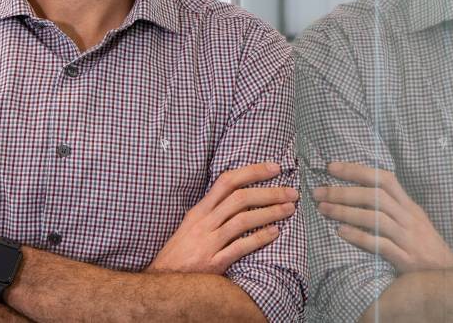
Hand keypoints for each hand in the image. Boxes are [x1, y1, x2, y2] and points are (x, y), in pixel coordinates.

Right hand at [147, 162, 296, 274]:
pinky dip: (259, 238)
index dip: (252, 171)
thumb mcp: (191, 226)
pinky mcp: (213, 263)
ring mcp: (208, 243)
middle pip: (240, 198)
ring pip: (243, 220)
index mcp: (199, 211)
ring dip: (270, 212)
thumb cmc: (180, 254)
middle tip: (291, 192)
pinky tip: (275, 233)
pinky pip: (240, 247)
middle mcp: (204, 223)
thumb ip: (212, 211)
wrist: (161, 284)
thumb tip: (240, 197)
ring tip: (289, 209)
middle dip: (269, 192)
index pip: (227, 181)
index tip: (274, 168)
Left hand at [315, 161, 452, 272]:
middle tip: (319, 191)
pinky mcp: (406, 258)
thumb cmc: (425, 246)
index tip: (332, 167)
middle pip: (376, 196)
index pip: (384, 179)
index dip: (358, 170)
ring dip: (346, 211)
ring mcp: (408, 238)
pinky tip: (341, 233)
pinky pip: (380, 244)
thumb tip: (362, 193)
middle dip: (344, 191)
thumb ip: (393, 207)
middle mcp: (409, 218)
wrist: (447, 274)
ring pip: (376, 218)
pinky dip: (359, 237)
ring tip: (323, 209)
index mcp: (409, 206)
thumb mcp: (414, 220)